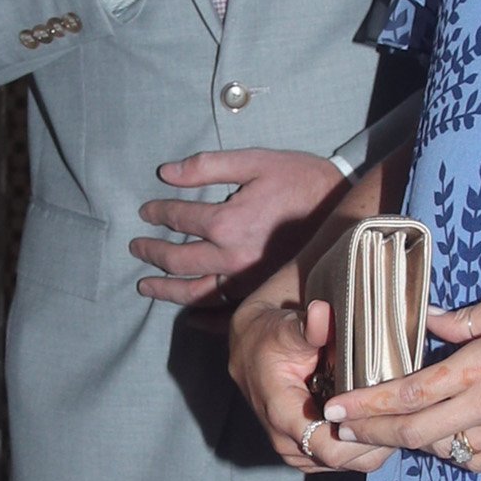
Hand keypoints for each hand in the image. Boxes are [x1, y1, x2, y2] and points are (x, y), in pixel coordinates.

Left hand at [132, 149, 348, 305]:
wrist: (344, 209)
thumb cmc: (301, 180)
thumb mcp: (256, 162)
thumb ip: (208, 166)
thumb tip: (166, 173)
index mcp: (228, 222)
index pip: (179, 218)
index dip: (157, 212)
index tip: (146, 211)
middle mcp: (232, 257)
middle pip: (178, 260)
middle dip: (152, 252)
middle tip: (136, 248)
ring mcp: (246, 280)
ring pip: (195, 293)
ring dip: (166, 290)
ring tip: (146, 286)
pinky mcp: (261, 293)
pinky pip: (226, 313)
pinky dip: (203, 319)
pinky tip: (188, 318)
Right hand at [231, 289, 390, 470]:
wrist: (251, 348)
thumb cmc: (271, 337)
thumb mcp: (288, 327)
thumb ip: (309, 326)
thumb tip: (321, 313)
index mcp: (282, 415)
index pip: (330, 447)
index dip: (366, 435)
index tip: (391, 412)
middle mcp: (287, 442)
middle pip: (346, 460)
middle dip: (378, 440)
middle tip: (406, 413)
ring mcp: (298, 452)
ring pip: (349, 464)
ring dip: (375, 444)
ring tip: (397, 416)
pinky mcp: (307, 453)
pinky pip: (345, 460)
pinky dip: (366, 445)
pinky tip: (381, 422)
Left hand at [325, 284, 480, 469]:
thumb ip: (466, 317)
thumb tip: (428, 321)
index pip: (409, 394)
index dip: (366, 405)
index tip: (336, 407)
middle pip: (415, 434)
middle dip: (373, 432)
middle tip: (345, 427)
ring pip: (444, 451)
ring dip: (413, 442)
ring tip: (389, 428)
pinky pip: (478, 461)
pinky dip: (453, 452)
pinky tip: (445, 437)